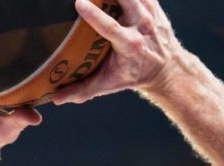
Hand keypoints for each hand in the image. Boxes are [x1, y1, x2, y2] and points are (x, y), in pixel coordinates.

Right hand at [53, 0, 184, 104]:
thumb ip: (83, 89)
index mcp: (130, 45)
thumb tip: (56, 98)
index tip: (79, 3)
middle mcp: (142, 25)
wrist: (167, 68)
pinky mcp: (152, 2)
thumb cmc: (133, 75)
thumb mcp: (109, 84)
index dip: (94, 15)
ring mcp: (149, 11)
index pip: (111, 27)